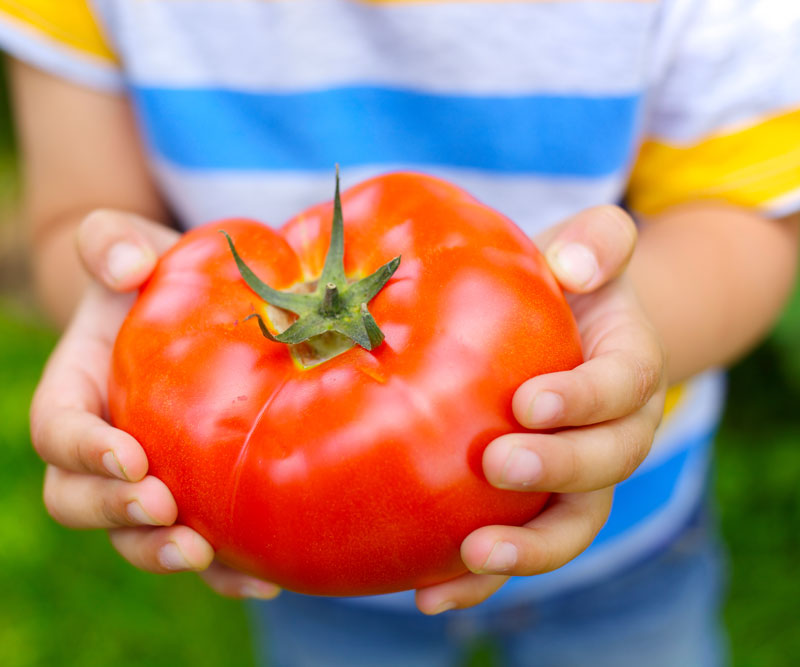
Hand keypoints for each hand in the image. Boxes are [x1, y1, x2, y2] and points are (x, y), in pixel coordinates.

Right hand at [30, 210, 279, 599]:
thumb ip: (109, 241)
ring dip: (162, 553)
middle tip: (164, 510)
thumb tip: (127, 267)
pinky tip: (266, 576)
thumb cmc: (156, 277)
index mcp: (78, 390)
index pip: (58, 431)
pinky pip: (199, 543)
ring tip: (208, 557)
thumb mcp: (129, 245)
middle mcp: (102, 446)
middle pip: (79, 500)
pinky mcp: (193, 494)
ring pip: (133, 536)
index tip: (130, 456)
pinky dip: (224, 568)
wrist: (194, 306)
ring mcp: (145, 477)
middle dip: (115, 514)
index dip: (84, 450)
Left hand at [416, 206, 666, 613]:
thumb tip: (572, 265)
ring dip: (527, 548)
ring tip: (473, 555)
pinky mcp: (537, 503)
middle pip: (606, 465)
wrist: (574, 326)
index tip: (529, 403)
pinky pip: (519, 545)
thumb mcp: (590, 248)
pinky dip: (481, 580)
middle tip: (498, 463)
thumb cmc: (570, 284)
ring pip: (570, 524)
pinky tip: (428, 592)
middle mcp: (616, 431)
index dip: (583, 400)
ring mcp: (580, 476)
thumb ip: (598, 241)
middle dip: (557, 471)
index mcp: (629, 367)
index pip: (622, 386)